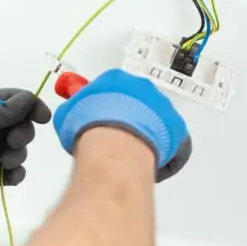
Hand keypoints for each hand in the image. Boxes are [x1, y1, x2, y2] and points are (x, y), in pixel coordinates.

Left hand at [0, 89, 51, 209]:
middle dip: (22, 135)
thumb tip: (28, 99)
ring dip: (17, 156)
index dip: (31, 107)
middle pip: (21, 125)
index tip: (42, 118)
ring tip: (3, 164)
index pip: (15, 100)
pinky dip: (13, 174)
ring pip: (19, 149)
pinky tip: (3, 178)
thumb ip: (0, 111)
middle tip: (12, 145)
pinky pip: (12, 170)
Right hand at [53, 69, 190, 180]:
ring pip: (158, 124)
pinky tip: (149, 166)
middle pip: (139, 105)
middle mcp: (144, 89)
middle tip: (117, 139)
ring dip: (148, 137)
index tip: (102, 120)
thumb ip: (75, 110)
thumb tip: (73, 117)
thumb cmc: (89, 126)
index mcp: (117, 80)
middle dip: (131, 121)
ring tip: (132, 155)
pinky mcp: (178, 133)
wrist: (112, 144)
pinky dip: (164, 158)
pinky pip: (174, 147)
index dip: (108, 107)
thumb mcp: (68, 113)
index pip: (114, 90)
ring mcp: (164, 110)